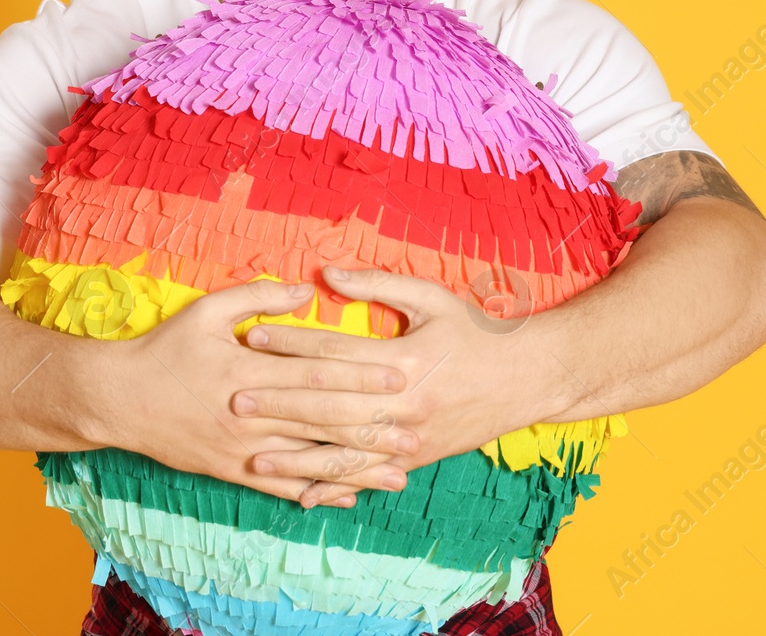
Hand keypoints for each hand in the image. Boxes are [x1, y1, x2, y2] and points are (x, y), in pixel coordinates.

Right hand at [99, 279, 418, 507]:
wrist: (117, 399)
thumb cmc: (164, 349)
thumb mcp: (207, 309)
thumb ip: (259, 298)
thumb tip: (308, 290)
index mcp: (249, 371)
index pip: (317, 373)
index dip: (361, 375)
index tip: (400, 375)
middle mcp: (252, 414)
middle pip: (323, 421)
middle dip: (373, 428)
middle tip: (416, 432)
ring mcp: (243, 448)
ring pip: (310, 461)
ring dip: (356, 468)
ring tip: (398, 474)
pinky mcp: (232, 471)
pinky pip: (282, 486)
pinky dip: (316, 492)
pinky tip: (347, 496)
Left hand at [233, 266, 556, 506]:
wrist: (530, 377)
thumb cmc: (477, 331)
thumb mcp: (430, 297)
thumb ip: (376, 284)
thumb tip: (324, 273)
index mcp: (404, 358)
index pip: (335, 349)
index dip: (291, 341)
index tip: (252, 335)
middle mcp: (404, 403)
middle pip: (329, 403)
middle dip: (279, 401)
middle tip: (235, 397)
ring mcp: (410, 437)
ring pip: (343, 451)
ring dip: (295, 454)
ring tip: (253, 453)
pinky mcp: (414, 460)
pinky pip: (366, 477)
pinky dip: (332, 487)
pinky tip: (299, 492)